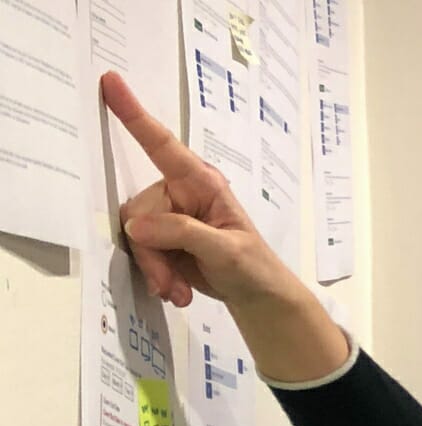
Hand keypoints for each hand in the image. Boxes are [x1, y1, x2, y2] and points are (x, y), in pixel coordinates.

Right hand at [101, 71, 295, 309]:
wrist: (258, 296)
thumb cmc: (253, 267)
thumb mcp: (227, 250)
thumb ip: (184, 232)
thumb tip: (137, 225)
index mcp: (202, 183)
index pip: (162, 145)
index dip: (134, 115)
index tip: (112, 83)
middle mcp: (181, 193)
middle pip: (140, 211)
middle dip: (151, 250)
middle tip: (171, 281)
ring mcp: (169, 216)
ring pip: (136, 235)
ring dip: (154, 267)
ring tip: (177, 290)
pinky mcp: (162, 239)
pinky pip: (140, 251)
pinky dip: (155, 275)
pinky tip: (176, 291)